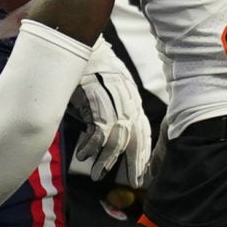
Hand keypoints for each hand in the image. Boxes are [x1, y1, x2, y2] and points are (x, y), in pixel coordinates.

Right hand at [69, 40, 152, 188]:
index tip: (143, 171)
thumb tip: (104, 134)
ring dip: (106, 160)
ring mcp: (113, 103)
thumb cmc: (92, 68)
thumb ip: (110, 109)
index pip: (143, 131)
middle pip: (136, 139)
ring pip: (117, 139)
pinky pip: (98, 131)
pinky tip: (83, 156)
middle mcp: (127, 103)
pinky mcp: (98, 102)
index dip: (144, 152)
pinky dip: (91, 146)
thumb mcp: (107, 90)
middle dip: (135, 163)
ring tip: (97, 175)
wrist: (82, 44)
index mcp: (132, 100)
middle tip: (133, 182)